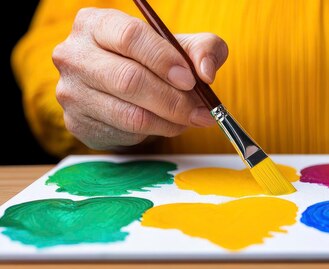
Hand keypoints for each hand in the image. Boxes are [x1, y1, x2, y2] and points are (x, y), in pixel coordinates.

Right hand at [52, 8, 227, 149]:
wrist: (121, 92)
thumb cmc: (152, 61)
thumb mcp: (181, 46)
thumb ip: (203, 48)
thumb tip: (205, 72)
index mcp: (96, 24)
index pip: (130, 37)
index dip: (164, 59)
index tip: (190, 79)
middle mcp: (74, 54)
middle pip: (129, 80)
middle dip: (173, 99)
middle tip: (201, 109)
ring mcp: (71, 91)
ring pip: (130, 113)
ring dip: (170, 121)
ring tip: (191, 119)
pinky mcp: (77, 122)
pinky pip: (125, 132)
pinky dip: (156, 132)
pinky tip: (169, 125)